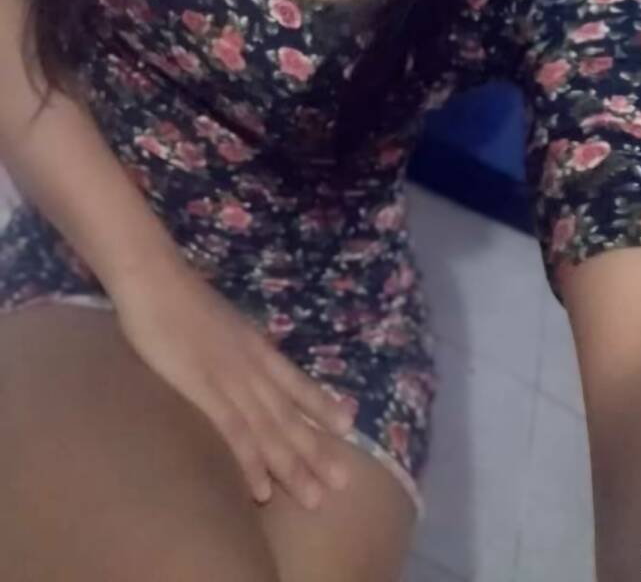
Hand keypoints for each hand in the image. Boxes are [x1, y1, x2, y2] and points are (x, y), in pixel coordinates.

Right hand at [111, 257, 355, 508]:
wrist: (155, 279)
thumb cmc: (177, 298)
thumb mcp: (218, 321)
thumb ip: (232, 344)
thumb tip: (239, 358)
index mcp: (256, 346)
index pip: (296, 382)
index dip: (321, 405)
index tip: (348, 427)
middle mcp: (252, 365)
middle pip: (290, 414)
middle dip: (316, 450)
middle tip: (342, 483)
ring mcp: (231, 378)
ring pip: (271, 429)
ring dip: (293, 466)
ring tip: (315, 498)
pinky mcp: (204, 389)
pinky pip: (234, 431)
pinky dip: (250, 462)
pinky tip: (261, 490)